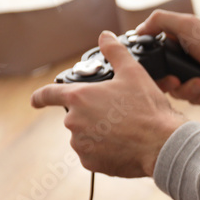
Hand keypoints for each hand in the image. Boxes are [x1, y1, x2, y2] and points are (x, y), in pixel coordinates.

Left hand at [31, 31, 187, 177]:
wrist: (163, 143)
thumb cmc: (148, 109)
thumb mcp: (134, 73)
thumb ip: (115, 52)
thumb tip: (105, 36)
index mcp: (80, 97)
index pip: (48, 95)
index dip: (41, 97)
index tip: (37, 101)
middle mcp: (74, 121)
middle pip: (75, 116)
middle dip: (92, 115)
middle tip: (117, 115)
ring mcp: (81, 143)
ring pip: (85, 136)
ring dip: (98, 133)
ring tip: (124, 130)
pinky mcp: (90, 162)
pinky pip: (93, 154)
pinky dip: (105, 151)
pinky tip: (123, 145)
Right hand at [135, 10, 199, 104]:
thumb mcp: (188, 25)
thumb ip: (160, 21)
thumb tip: (137, 30)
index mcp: (173, 44)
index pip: (149, 58)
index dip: (148, 67)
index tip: (155, 70)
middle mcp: (179, 61)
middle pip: (159, 80)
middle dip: (169, 83)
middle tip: (176, 80)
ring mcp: (191, 77)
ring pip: (176, 93)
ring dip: (190, 89)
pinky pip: (192, 101)